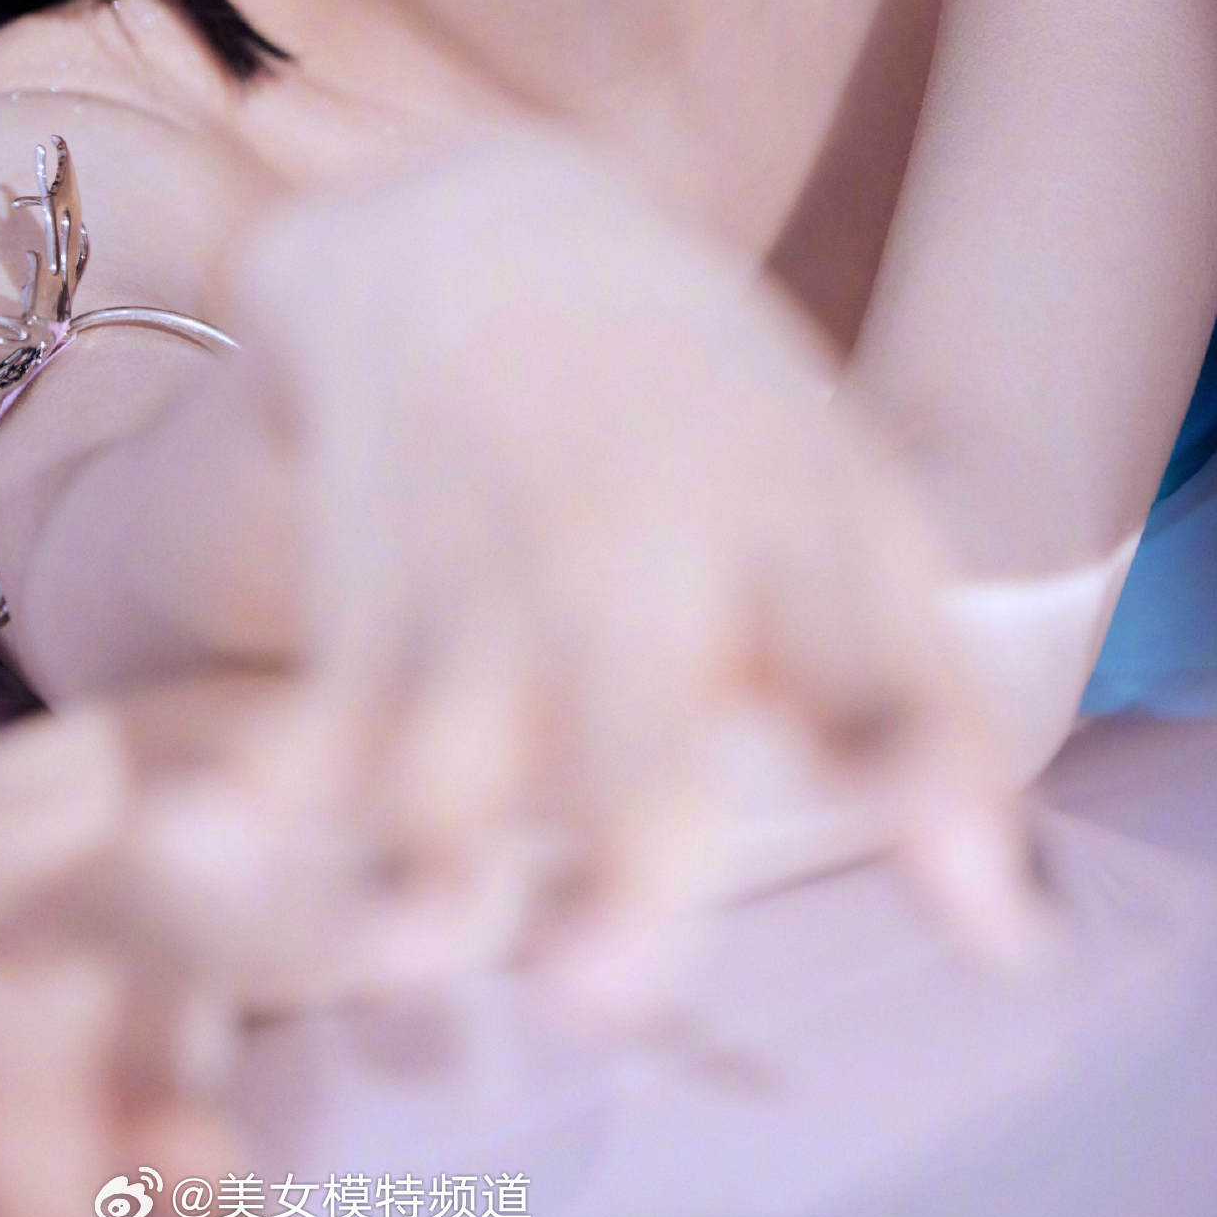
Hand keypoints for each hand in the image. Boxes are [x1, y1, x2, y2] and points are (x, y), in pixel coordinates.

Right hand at [224, 128, 1045, 1017]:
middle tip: (604, 986)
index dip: (917, 759)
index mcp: (784, 531)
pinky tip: (210, 847)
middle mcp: (630, 561)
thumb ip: (916, 714)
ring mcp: (482, 578)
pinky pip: (306, 722)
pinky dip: (251, 793)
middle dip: (629, 863)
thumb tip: (1006, 940)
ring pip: (448, 753)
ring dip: (423, 862)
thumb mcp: (835, 507)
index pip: (870, 654)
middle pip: (637, 735)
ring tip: (414, 952)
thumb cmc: (698, 410)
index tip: (972, 890)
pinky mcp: (365, 602)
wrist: (481, 230)